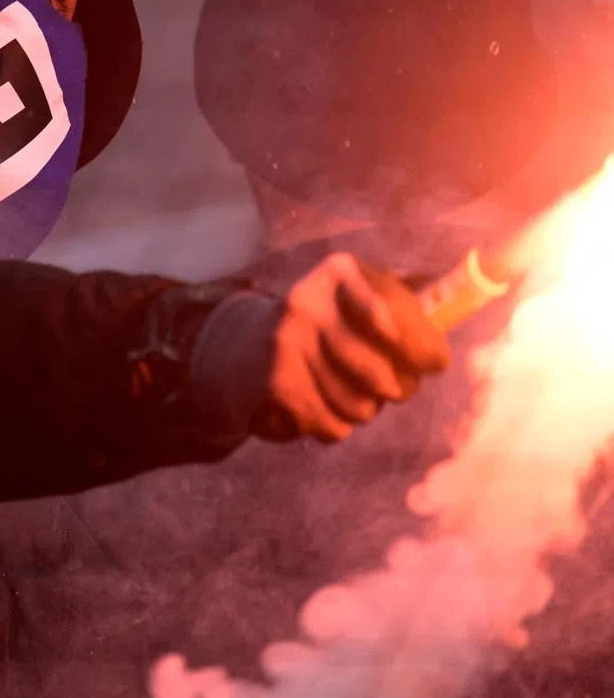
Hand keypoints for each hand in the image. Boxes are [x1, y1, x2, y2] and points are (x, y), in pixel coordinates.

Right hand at [256, 253, 450, 442]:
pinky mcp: (275, 383)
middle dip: (400, 389)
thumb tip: (457, 323)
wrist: (240, 346)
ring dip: (367, 410)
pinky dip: (336, 426)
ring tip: (355, 396)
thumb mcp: (357, 297)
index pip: (396, 317)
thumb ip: (404, 306)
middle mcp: (309, 301)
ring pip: (361, 406)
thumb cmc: (325, 325)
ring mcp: (287, 343)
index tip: (434, 365)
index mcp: (340, 271)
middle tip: (396, 388)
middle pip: (382, 373)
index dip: (426, 350)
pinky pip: (333, 426)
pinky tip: (322, 406)